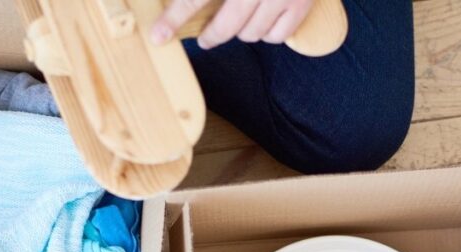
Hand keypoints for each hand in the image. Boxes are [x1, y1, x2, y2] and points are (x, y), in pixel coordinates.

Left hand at [151, 0, 313, 48]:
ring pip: (251, 34)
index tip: (159, 36)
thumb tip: (187, 1)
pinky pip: (276, 37)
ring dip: (242, 31)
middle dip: (211, 35)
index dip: (175, 18)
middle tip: (204, 39)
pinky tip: (263, 19)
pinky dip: (267, 33)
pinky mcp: (301, 5)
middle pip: (226, 26)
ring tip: (241, 18)